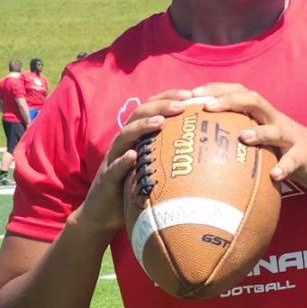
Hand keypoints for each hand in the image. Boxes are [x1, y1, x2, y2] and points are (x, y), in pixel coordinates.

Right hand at [74, 88, 193, 234]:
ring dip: (142, 127)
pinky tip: (133, 156)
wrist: (103, 214)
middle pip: (139, 115)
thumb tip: (203, 148)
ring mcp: (113, 160)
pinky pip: (113, 169)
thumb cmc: (133, 189)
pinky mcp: (106, 179)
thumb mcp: (152, 168)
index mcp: (136, 138)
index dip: (168, 98)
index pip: (151, 109)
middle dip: (160, 106)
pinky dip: (122, 161)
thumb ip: (169, 155)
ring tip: (160, 121)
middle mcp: (124, 144)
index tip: (191, 94)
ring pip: (125, 136)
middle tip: (182, 104)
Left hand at [190, 83, 306, 191]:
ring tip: (242, 138)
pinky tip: (275, 175)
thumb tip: (202, 146)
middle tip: (207, 107)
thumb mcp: (262, 140)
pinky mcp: (304, 155)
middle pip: (253, 100)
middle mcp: (275, 119)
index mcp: (262, 115)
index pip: (238, 92)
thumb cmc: (285, 151)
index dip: (216, 89)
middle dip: (230, 100)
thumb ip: (239, 137)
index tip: (191, 94)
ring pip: (275, 128)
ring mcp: (291, 136)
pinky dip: (285, 167)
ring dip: (259, 132)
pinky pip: (294, 160)